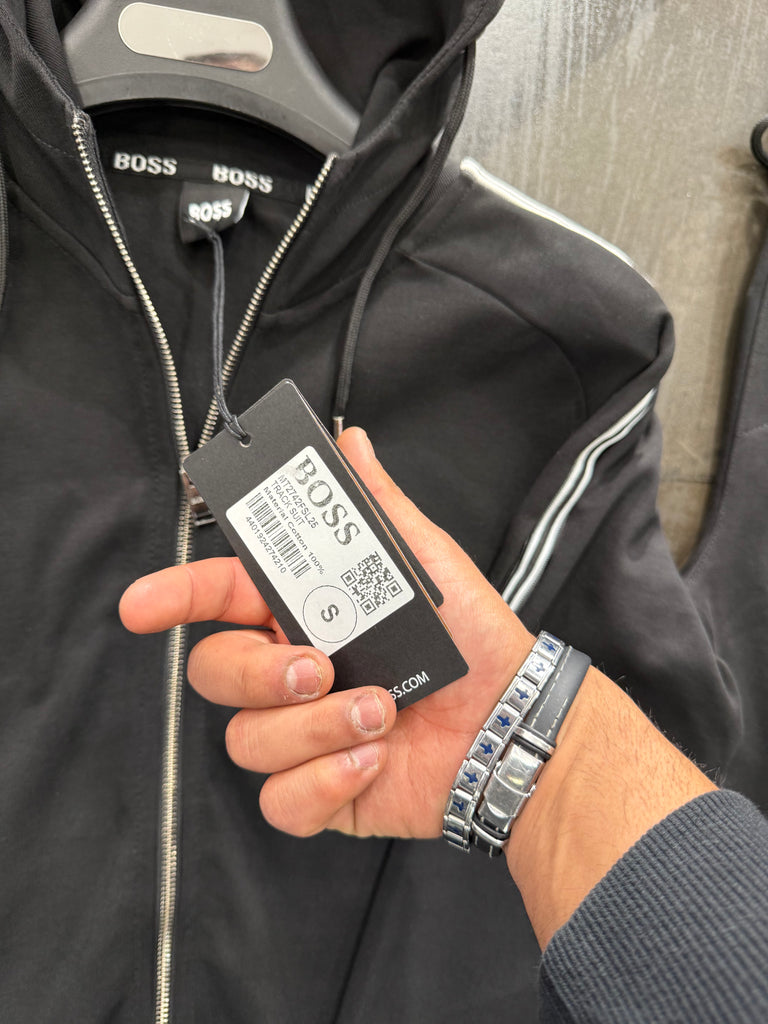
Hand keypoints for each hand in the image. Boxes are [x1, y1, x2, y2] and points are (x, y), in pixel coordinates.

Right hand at [120, 428, 533, 839]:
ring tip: (381, 714)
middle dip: (261, 673)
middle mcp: (291, 671)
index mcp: (305, 611)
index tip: (143, 604)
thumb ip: (379, 507)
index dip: (177, 595)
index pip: (221, 597)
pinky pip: (281, 800)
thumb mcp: (428, 564)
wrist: (510, 721)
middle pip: (216, 671)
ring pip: (247, 739)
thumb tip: (351, 442)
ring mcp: (300, 733)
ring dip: (316, 729)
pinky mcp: (319, 790)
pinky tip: (374, 761)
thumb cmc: (471, 638)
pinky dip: (326, 783)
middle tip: (319, 669)